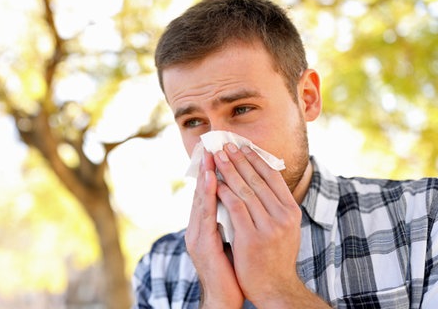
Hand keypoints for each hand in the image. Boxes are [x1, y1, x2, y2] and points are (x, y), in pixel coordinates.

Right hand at [185, 149, 243, 307]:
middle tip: (210, 144)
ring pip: (201, 199)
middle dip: (206, 168)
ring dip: (205, 175)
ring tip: (210, 154)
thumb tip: (240, 204)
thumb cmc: (231, 271)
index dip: (211, 172)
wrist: (224, 299)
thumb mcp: (231, 241)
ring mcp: (197, 235)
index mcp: (205, 227)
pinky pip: (206, 214)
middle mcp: (197, 228)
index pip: (208, 194)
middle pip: (201, 192)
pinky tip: (213, 180)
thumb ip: (231, 222)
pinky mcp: (201, 244)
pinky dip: (209, 195)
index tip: (216, 152)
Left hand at [215, 143, 312, 305]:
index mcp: (291, 211)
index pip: (273, 177)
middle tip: (225, 145)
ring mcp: (269, 227)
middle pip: (258, 180)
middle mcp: (284, 216)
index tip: (243, 146)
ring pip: (245, 190)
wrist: (275, 288)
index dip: (256, 159)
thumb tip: (266, 182)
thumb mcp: (284, 229)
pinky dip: (224, 192)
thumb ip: (276, 207)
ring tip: (217, 157)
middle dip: (239, 159)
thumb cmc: (275, 257)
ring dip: (229, 170)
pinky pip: (235, 207)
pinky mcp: (252, 237)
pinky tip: (214, 182)